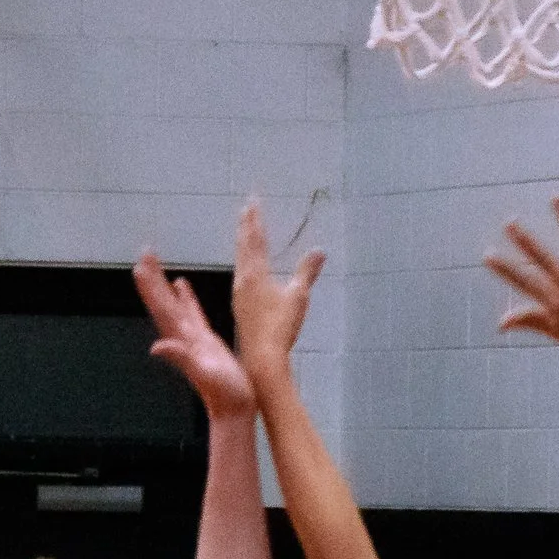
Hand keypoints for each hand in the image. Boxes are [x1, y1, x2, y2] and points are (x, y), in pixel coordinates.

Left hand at [136, 250, 253, 417]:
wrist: (235, 410)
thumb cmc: (225, 395)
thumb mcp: (204, 375)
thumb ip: (182, 359)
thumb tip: (157, 347)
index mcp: (184, 340)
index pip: (162, 308)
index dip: (151, 288)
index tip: (140, 267)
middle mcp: (184, 337)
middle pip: (163, 302)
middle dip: (152, 279)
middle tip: (144, 254)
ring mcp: (193, 338)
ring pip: (174, 304)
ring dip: (163, 285)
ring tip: (154, 264)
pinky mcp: (206, 340)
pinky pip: (192, 312)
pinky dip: (185, 297)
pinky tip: (182, 285)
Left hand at [227, 200, 323, 384]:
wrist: (261, 357)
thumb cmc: (280, 327)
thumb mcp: (298, 297)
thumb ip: (308, 272)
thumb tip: (320, 251)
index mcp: (255, 274)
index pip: (255, 240)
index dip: (255, 219)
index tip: (253, 200)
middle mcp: (243, 280)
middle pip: (244, 247)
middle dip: (246, 226)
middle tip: (246, 208)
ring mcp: (239, 293)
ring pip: (240, 261)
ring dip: (243, 243)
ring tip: (245, 231)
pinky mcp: (241, 306)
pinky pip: (241, 275)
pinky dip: (244, 261)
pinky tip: (246, 268)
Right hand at [486, 199, 558, 374]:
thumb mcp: (557, 331)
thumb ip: (528, 320)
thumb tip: (499, 323)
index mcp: (557, 302)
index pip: (525, 283)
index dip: (505, 270)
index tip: (487, 255)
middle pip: (546, 261)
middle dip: (526, 242)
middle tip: (510, 223)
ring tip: (556, 197)